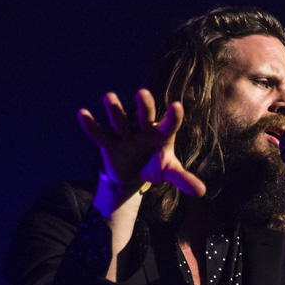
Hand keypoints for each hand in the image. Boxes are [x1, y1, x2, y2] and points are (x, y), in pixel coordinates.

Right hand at [77, 89, 206, 196]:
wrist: (133, 174)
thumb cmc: (155, 166)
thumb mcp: (169, 172)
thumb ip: (184, 179)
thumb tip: (202, 192)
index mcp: (161, 136)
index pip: (169, 125)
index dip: (172, 117)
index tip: (176, 106)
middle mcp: (143, 130)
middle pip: (144, 115)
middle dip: (143, 106)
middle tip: (142, 93)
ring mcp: (125, 135)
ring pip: (120, 120)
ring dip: (115, 111)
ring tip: (109, 97)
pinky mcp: (109, 144)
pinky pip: (100, 134)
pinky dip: (91, 125)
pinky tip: (83, 113)